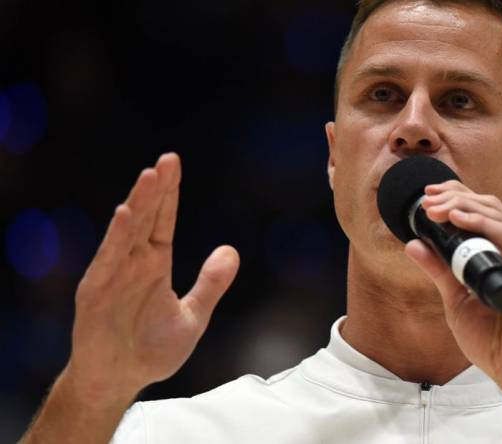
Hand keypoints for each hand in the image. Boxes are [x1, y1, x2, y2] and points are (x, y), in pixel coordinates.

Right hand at [66, 153, 239, 404]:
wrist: (119, 381)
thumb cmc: (152, 349)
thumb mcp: (193, 316)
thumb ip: (211, 284)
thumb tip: (231, 250)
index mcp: (154, 264)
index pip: (163, 221)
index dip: (169, 194)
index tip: (173, 164)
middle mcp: (133, 263)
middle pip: (146, 219)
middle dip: (156, 190)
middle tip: (167, 160)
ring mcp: (113, 275)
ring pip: (126, 233)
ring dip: (138, 205)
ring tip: (149, 178)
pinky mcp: (96, 293)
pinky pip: (107, 261)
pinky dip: (115, 239)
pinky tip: (124, 216)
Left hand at [404, 180, 501, 415]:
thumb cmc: (494, 340)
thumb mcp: (456, 298)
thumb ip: (439, 269)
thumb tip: (414, 244)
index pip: (482, 213)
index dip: (457, 198)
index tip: (428, 198)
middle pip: (489, 206)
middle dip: (455, 197)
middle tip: (427, 200)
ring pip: (496, 214)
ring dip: (462, 205)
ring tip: (435, 207)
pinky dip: (480, 223)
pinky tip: (458, 218)